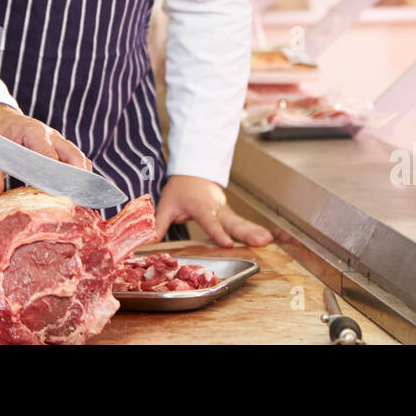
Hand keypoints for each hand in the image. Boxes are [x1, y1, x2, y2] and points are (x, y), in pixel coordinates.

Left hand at [0, 103, 90, 199]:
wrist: (0, 116)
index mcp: (34, 132)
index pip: (51, 156)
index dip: (56, 176)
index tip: (59, 194)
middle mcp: (51, 135)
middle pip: (74, 156)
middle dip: (78, 178)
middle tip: (76, 201)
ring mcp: (58, 141)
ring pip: (78, 158)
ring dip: (81, 177)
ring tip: (81, 200)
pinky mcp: (59, 147)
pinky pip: (75, 159)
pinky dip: (79, 173)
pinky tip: (76, 190)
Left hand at [153, 175, 272, 247]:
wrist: (193, 172)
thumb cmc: (179, 189)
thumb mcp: (166, 204)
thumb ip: (158, 223)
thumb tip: (147, 240)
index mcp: (201, 207)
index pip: (210, 222)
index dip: (218, 233)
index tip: (227, 243)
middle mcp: (216, 208)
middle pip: (232, 222)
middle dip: (246, 233)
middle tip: (261, 242)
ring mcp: (225, 210)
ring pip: (240, 222)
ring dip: (254, 232)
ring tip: (267, 241)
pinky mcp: (229, 214)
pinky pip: (242, 223)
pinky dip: (254, 230)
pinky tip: (267, 238)